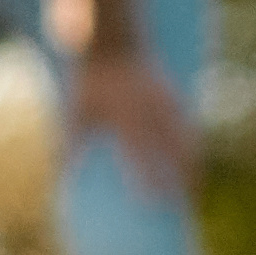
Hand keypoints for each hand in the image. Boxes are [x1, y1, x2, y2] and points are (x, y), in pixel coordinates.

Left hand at [64, 45, 199, 195]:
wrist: (112, 44)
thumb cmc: (88, 83)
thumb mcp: (74, 112)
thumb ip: (70, 146)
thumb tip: (61, 182)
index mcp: (124, 115)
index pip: (141, 154)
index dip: (149, 180)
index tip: (152, 205)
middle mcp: (150, 110)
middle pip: (173, 152)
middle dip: (180, 181)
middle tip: (182, 210)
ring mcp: (166, 103)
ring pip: (187, 141)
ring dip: (192, 168)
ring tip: (194, 195)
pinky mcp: (174, 98)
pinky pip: (188, 129)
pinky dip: (192, 150)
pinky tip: (193, 168)